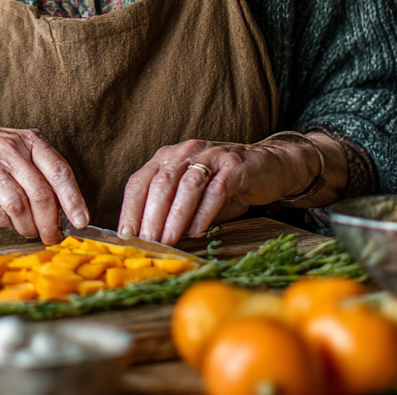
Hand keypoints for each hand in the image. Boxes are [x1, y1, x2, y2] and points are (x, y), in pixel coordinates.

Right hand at [0, 122, 89, 244]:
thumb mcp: (23, 150)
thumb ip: (45, 173)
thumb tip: (68, 212)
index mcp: (31, 141)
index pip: (59, 171)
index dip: (73, 200)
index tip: (81, 222)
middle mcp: (11, 150)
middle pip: (40, 194)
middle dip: (50, 223)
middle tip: (53, 237)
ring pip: (18, 208)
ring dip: (29, 227)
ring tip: (31, 231)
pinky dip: (9, 225)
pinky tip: (11, 222)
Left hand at [117, 139, 318, 246]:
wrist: (270, 168)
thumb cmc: (225, 187)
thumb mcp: (192, 198)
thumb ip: (171, 212)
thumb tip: (146, 242)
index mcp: (167, 158)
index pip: (139, 182)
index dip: (130, 210)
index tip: (125, 237)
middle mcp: (186, 152)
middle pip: (160, 184)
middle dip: (150, 217)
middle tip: (147, 243)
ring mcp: (211, 155)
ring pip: (187, 186)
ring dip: (175, 217)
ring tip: (168, 241)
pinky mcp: (235, 165)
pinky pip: (216, 190)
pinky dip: (204, 213)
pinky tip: (197, 232)